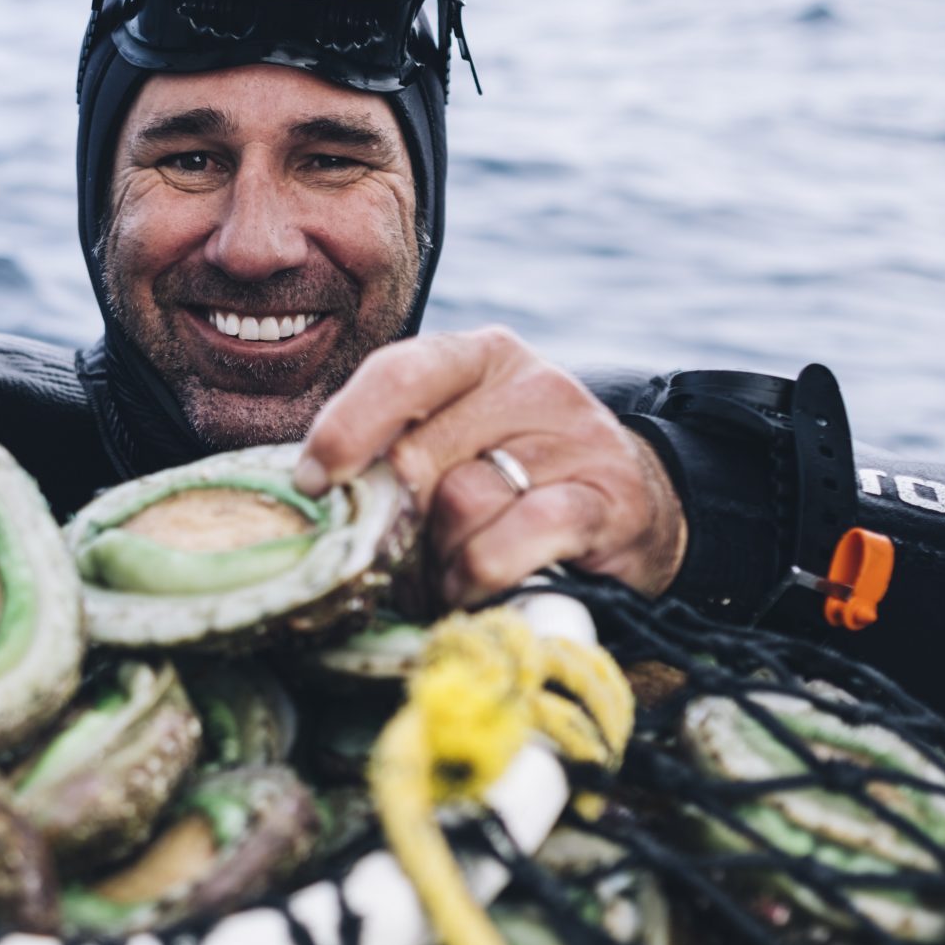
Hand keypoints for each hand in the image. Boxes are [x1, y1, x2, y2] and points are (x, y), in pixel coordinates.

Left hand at [295, 328, 685, 606]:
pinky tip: (476, 586)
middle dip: (395, 521)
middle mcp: (530, 383)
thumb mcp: (452, 450)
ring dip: (439, 557)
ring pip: (464, 500)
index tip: (313, 480)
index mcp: (477, 357)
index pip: (399, 373)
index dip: (346, 428)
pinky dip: (483, 571)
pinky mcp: (609, 499)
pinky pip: (519, 535)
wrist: (631, 511)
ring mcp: (575, 438)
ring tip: (445, 574)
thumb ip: (393, 457)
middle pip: (421, 454)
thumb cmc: (514, 484)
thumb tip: (313, 495)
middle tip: (396, 557)